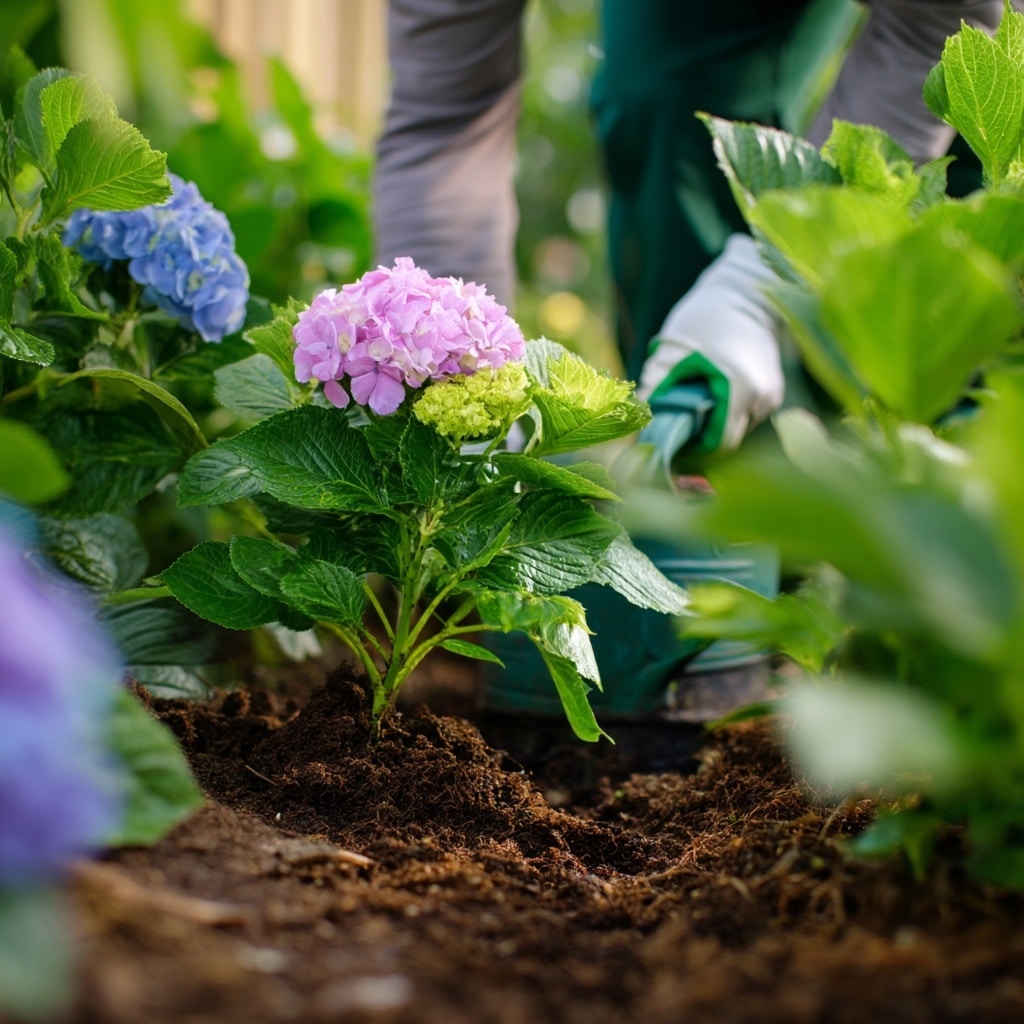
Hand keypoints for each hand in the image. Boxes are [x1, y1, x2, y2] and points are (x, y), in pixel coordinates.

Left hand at [638, 233, 785, 453]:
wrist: (746, 289)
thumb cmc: (705, 317)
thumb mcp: (671, 353)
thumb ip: (656, 391)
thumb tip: (642, 428)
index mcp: (739, 388)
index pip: (718, 443)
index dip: (694, 451)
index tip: (673, 446)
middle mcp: (762, 396)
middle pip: (729, 439)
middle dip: (703, 438)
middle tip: (678, 428)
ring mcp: (772, 393)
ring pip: (738, 427)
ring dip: (715, 423)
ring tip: (695, 404)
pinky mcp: (774, 388)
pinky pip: (747, 413)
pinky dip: (728, 410)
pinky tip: (713, 394)